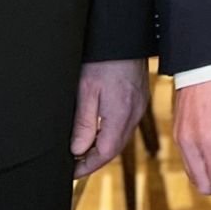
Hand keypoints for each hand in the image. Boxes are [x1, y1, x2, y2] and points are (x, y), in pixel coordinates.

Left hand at [71, 58, 150, 178]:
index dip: (87, 166)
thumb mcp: (86, 91)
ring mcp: (138, 107)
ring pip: (120, 137)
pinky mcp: (138, 100)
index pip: (105, 153)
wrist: (124, 37)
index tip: (72, 172)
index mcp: (120, 116)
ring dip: (102, 147)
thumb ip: (84, 124)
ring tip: (82, 150)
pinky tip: (98, 130)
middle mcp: (133, 115)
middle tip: (74, 165)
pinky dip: (111, 133)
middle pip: (114, 148)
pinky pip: (125, 125)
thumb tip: (77, 151)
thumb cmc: (103, 60)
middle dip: (94, 160)